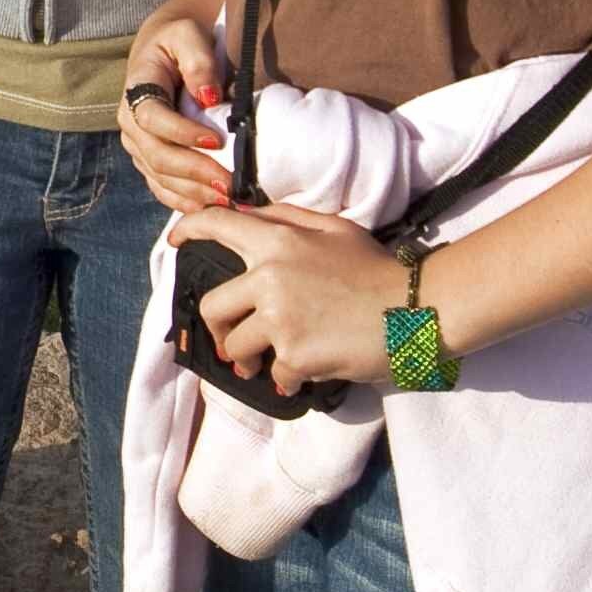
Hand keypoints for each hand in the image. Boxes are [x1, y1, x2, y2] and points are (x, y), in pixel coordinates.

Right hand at [119, 7, 236, 213]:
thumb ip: (198, 60)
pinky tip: (211, 207)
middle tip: (230, 183)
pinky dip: (185, 201)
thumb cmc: (181, 41)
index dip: (181, 132)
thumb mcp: (188, 35)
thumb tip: (209, 97)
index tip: (216, 142)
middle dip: (194, 172)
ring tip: (229, 199)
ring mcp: (137, 145)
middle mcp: (130, 122)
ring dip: (194, 192)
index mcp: (136, 88)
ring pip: (160, 177)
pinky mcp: (148, 161)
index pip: (152, 117)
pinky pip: (162, 188)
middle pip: (157, 155)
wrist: (166, 53)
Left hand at [186, 201, 415, 397]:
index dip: (189, 230)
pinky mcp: (296, 356)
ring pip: (236, 347)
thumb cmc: (376, 269)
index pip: (217, 226)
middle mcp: (271, 277)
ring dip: (250, 359)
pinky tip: (307, 370)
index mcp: (279, 241)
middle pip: (213, 306)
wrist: (415, 310)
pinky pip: (274, 374)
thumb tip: (246, 214)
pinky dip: (287, 378)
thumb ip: (287, 219)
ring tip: (267, 362)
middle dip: (217, 328)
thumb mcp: (334, 229)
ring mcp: (281, 319)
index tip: (176, 241)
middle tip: (231, 340)